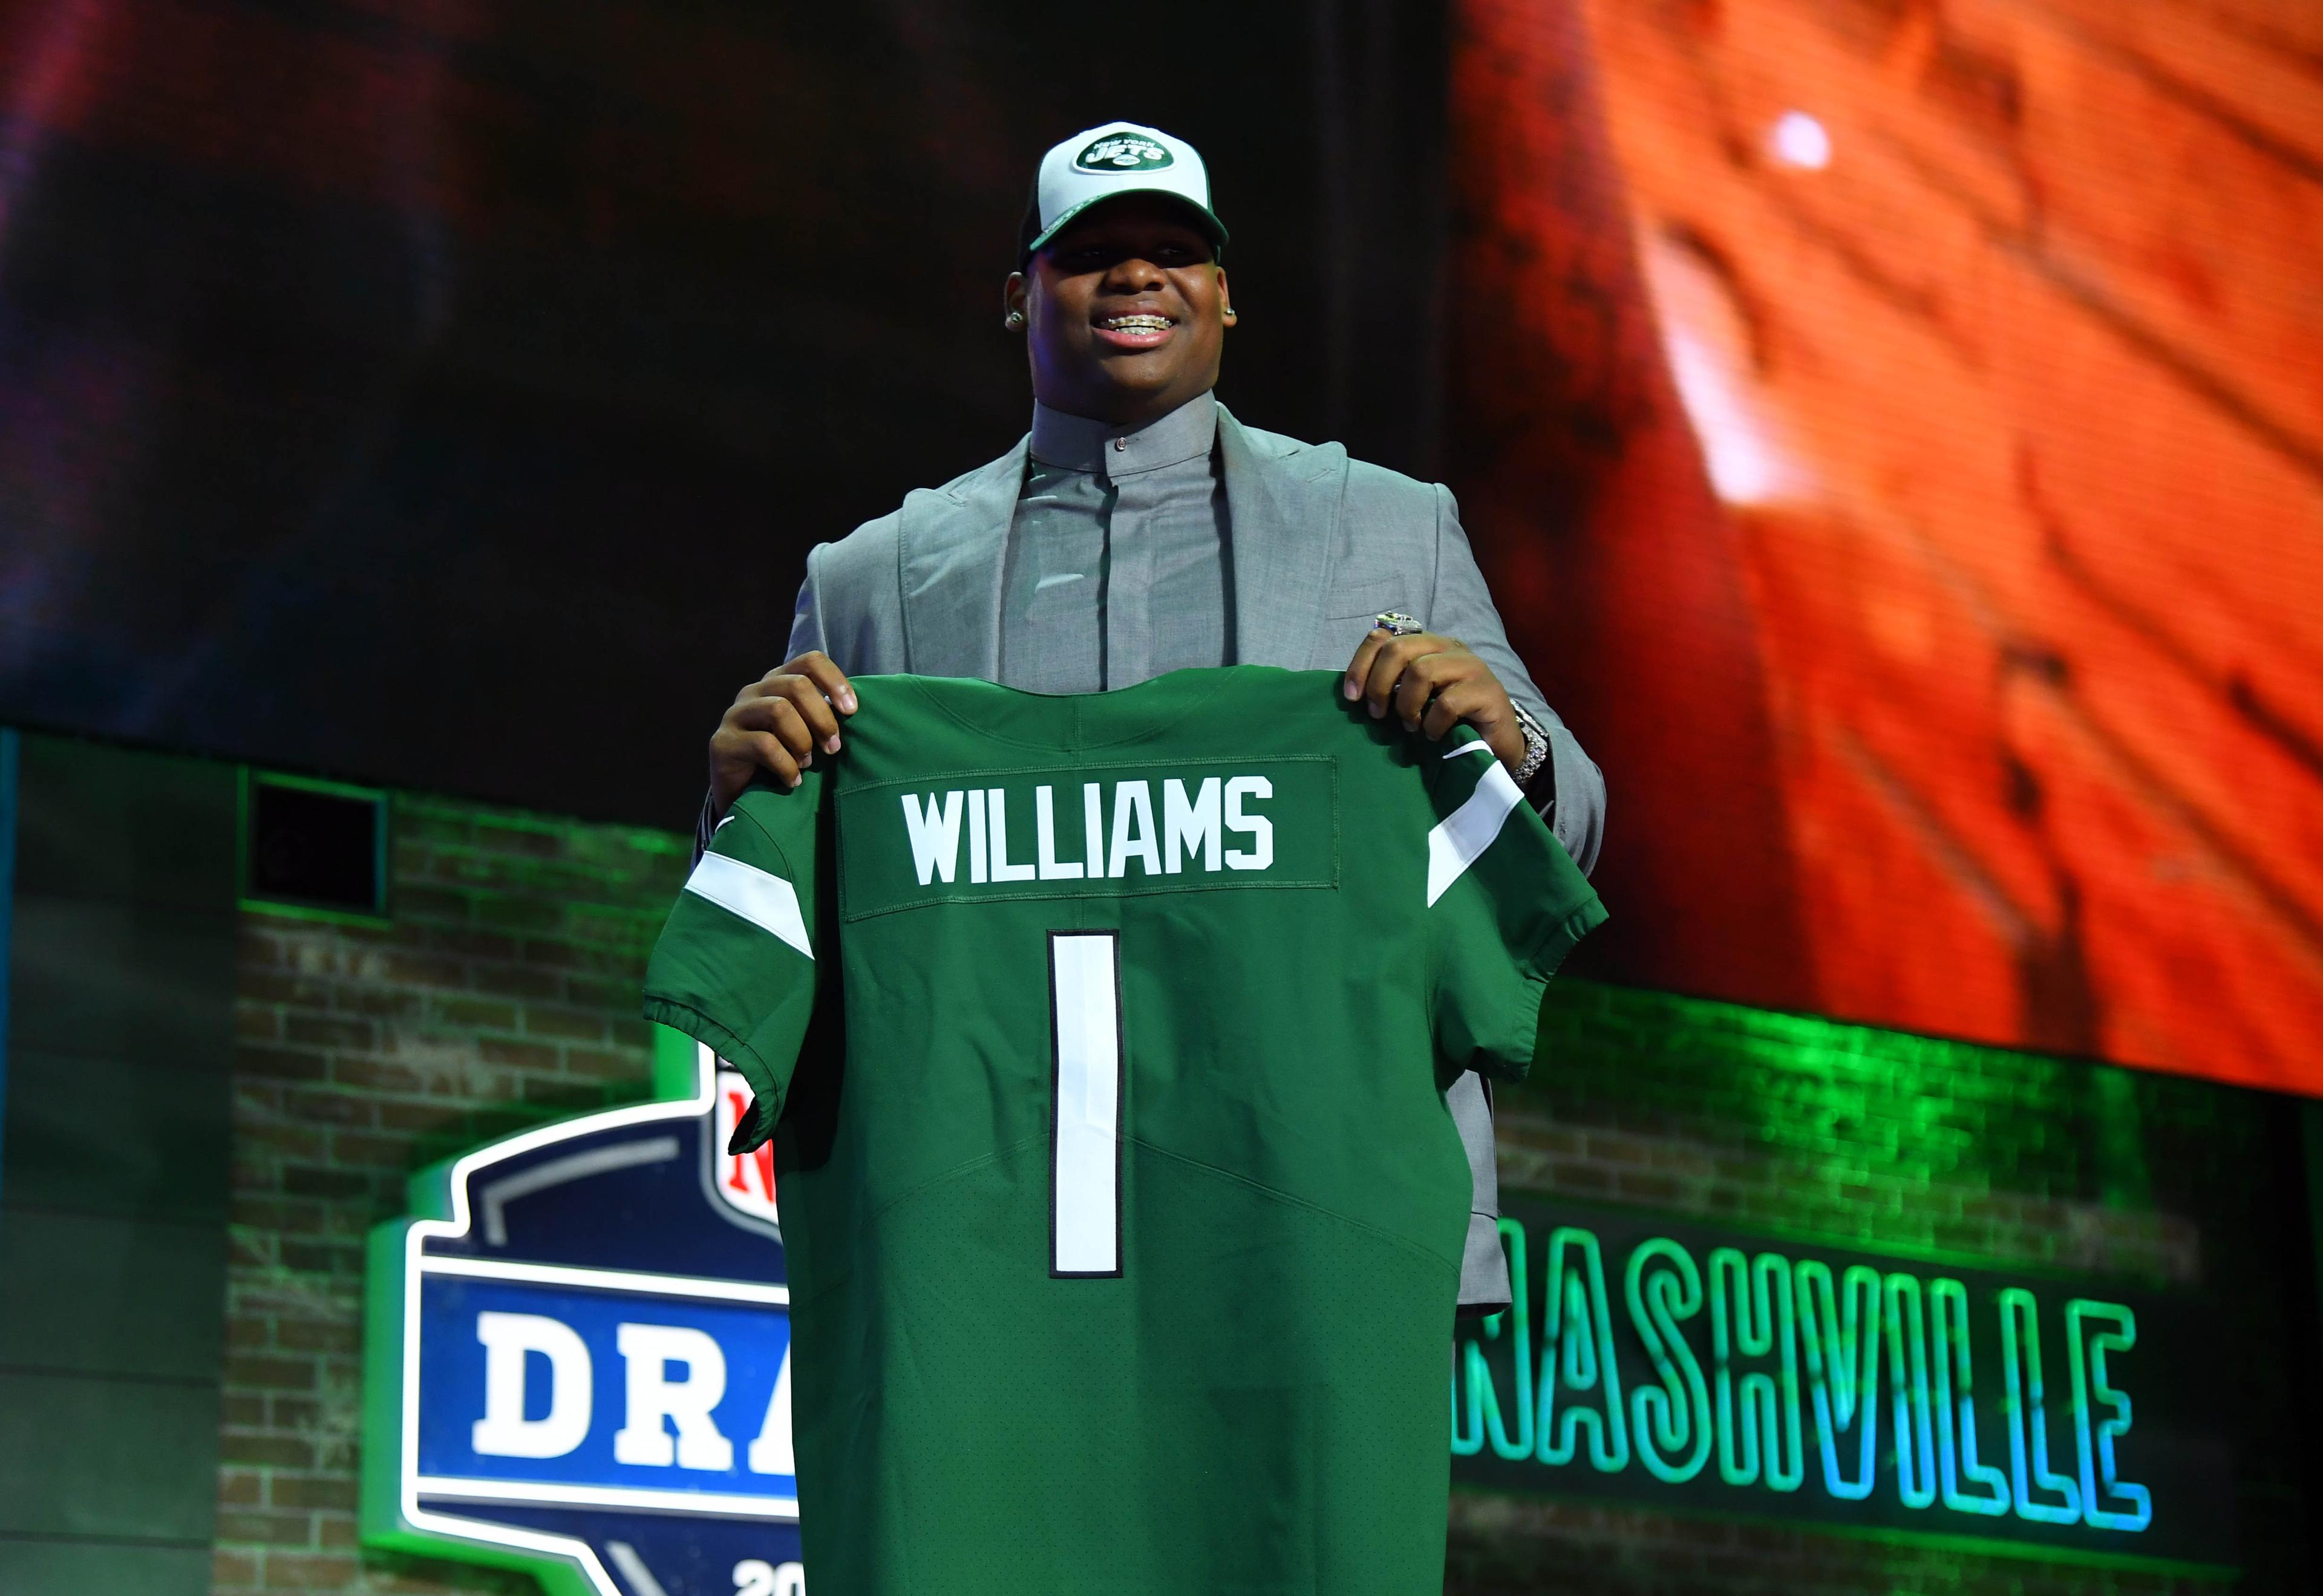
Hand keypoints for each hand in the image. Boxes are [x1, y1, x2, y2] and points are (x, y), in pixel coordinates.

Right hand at [710, 651, 856, 804]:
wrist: (742, 792)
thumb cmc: (783, 758)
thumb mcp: (806, 731)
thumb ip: (822, 715)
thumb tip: (854, 711)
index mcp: (779, 681)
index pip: (810, 662)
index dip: (835, 681)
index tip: (852, 711)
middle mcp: (755, 691)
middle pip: (797, 686)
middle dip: (822, 719)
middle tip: (833, 748)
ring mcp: (736, 714)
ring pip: (780, 710)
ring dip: (803, 741)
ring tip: (807, 763)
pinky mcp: (723, 741)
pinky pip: (764, 744)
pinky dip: (786, 765)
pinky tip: (792, 780)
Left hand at [1343, 630, 1527, 773]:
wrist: (1497, 744)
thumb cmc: (1450, 720)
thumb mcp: (1416, 698)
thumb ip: (1393, 685)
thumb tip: (1354, 691)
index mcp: (1428, 645)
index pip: (1383, 637)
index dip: (1360, 664)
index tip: (1351, 697)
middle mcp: (1450, 648)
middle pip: (1399, 649)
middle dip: (1379, 684)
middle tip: (1377, 714)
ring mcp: (1471, 666)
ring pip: (1422, 671)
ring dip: (1407, 705)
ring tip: (1410, 726)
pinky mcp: (1487, 691)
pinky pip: (1447, 703)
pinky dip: (1432, 724)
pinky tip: (1434, 735)